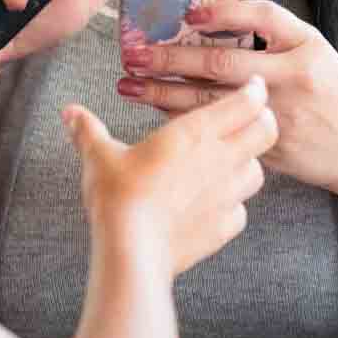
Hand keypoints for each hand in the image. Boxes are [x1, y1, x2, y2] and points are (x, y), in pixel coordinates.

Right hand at [65, 76, 276, 275]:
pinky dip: (234, 205)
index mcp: (196, 132)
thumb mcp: (98, 156)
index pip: (246, 102)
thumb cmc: (118, 196)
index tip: (252, 86)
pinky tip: (215, 204)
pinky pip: (241, 212)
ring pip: (259, 172)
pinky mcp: (223, 228)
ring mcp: (226, 196)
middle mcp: (220, 160)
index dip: (254, 91)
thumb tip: (70, 113)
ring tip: (233, 161)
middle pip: (267, 131)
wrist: (132, 251)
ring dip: (250, 163)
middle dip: (264, 121)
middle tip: (252, 118)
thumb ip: (88, 131)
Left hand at [116, 0, 337, 192]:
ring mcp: (276, 114)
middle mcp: (290, 78)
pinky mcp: (265, 146)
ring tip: (131, 84)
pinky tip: (158, 111)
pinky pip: (216, 130)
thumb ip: (273, 34)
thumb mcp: (315, 49)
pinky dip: (183, 120)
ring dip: (164, 92)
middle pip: (221, 63)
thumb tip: (213, 17)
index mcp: (304, 47)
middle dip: (172, 58)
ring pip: (209, 102)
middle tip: (136, 53)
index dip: (221, 12)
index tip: (187, 14)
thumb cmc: (336, 92)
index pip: (260, 17)